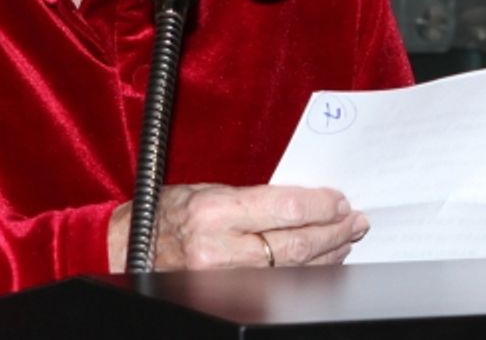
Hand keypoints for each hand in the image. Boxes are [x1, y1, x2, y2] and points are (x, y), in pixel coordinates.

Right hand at [108, 183, 369, 271]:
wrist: (129, 247)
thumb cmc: (168, 212)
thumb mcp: (207, 191)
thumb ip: (253, 197)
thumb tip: (303, 200)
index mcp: (215, 211)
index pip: (285, 208)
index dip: (320, 205)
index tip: (338, 199)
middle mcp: (220, 248)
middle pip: (295, 243)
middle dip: (332, 231)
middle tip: (355, 219)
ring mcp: (224, 278)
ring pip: (293, 268)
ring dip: (327, 253)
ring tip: (346, 237)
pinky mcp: (227, 294)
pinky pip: (279, 283)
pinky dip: (305, 270)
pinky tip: (321, 260)